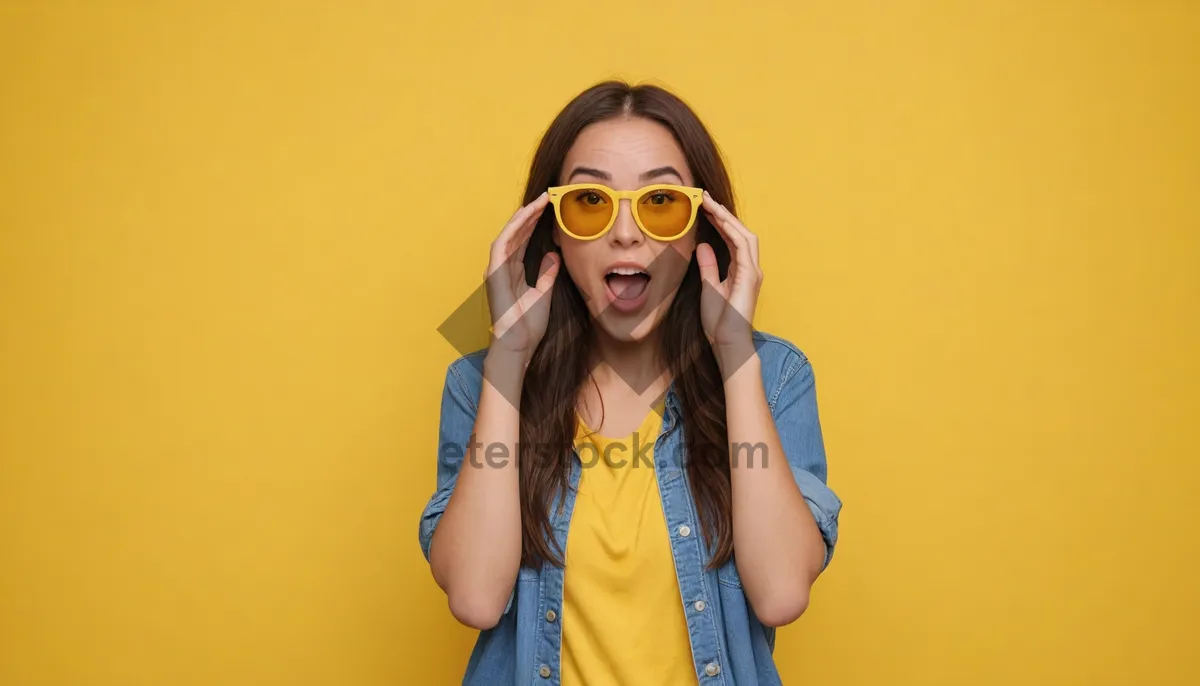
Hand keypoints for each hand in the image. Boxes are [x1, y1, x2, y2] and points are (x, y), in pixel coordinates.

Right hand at [485, 191, 559, 360]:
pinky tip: (526, 216)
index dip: (535, 223)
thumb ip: (547, 274)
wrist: (518, 344)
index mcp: (513, 272)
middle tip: (548, 197)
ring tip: (540, 201)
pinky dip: (513, 228)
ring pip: (509, 234)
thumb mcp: (544, 293)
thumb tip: (553, 255)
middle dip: (531, 214)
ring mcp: (496, 269)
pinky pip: (502, 243)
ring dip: (524, 216)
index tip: (550, 209)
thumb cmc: (528, 325)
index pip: (524, 241)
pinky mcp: (494, 272)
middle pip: (517, 234)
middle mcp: (502, 267)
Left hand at [696, 190, 760, 365]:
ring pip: (744, 234)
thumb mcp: (708, 287)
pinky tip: (718, 220)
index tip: (703, 207)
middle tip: (705, 197)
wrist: (728, 342)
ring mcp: (752, 271)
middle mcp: (750, 267)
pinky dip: (731, 231)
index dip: (718, 221)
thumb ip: (708, 266)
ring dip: (727, 217)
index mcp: (741, 270)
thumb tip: (702, 245)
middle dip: (722, 213)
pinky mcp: (750, 275)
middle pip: (739, 231)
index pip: (731, 238)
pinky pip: (743, 246)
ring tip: (710, 203)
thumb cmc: (719, 321)